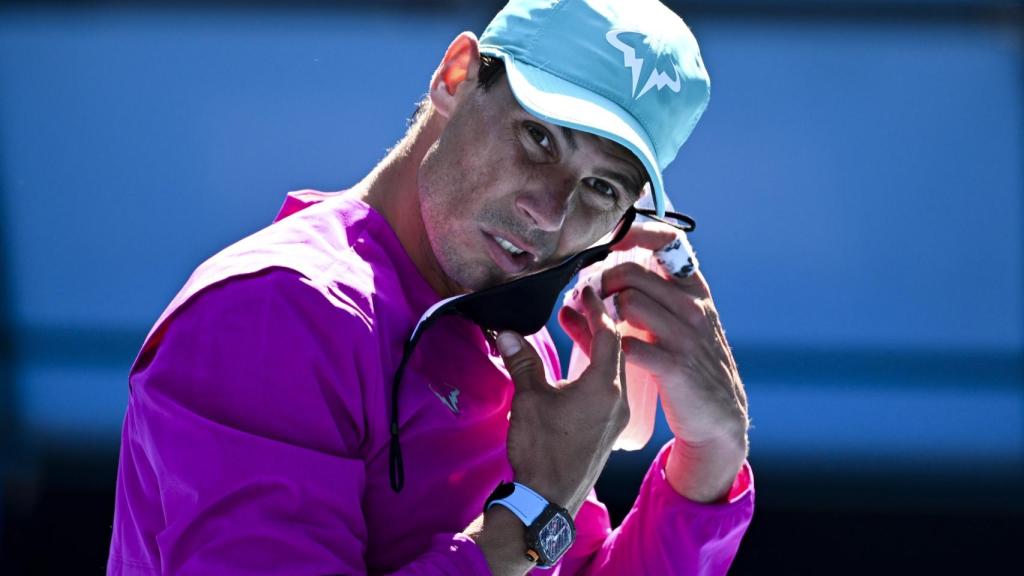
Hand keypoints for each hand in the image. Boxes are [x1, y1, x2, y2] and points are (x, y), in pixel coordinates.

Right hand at [496, 286, 628, 514]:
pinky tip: (574, 366)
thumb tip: (508, 333)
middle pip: (613, 349)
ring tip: (569, 327)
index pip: (608, 334)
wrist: (547, 501)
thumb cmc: (541, 449)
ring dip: (593, 346)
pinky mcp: (608, 430)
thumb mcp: (529, 399)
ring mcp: (616, 417)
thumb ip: (523, 362)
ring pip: (611, 369)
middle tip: (575, 303)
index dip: (596, 308)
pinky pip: (608, 388)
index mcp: (603, 387)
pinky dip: (594, 368)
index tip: (587, 288)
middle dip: (595, 323)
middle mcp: (617, 399)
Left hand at [559, 222, 748, 501]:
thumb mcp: (675, 329)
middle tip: (587, 297)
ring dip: (601, 312)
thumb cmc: (687, 368)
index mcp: (695, 292)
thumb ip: (636, 306)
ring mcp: (687, 335)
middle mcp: (694, 307)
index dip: (633, 233)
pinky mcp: (674, 365)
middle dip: (601, 282)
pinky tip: (600, 348)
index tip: (605, 241)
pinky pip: (627, 342)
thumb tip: (576, 296)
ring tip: (590, 321)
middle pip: (633, 272)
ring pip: (628, 302)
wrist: (717, 419)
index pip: (668, 242)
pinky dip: (606, 343)